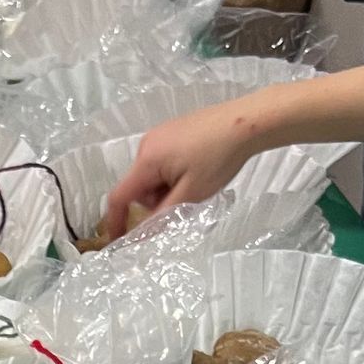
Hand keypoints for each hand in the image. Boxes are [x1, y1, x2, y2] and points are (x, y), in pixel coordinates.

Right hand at [102, 102, 258, 234]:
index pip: (119, 197)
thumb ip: (162, 217)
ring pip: (152, 176)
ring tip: (196, 183)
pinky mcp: (171, 131)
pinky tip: (196, 170)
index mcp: (147, 160)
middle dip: (155, 202)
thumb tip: (139, 235)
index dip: (115, 222)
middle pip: (139, 187)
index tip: (117, 242)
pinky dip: (173, 174)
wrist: (248, 121)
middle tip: (185, 201)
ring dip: (166, 189)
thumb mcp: (191, 194)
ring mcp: (159, 135)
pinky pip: (162, 162)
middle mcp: (146, 145)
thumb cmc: (219, 158)